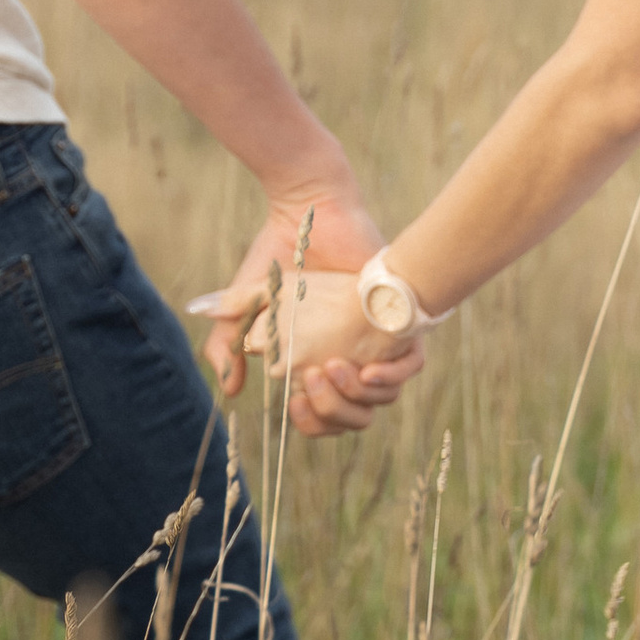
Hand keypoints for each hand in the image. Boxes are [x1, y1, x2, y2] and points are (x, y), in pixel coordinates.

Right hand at [200, 175, 384, 404]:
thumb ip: (228, 346)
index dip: (313, 423)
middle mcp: (352, 360)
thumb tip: (230, 390)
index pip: (327, 418)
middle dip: (331, 412)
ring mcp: (378, 343)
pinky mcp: (401, 322)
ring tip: (329, 367)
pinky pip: (412, 367)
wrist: (310, 217)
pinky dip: (391, 377)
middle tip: (309, 380)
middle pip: (355, 418)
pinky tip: (365, 370)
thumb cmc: (281, 257)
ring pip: (383, 399)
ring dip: (355, 395)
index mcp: (321, 363)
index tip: (294, 403)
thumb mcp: (246, 307)